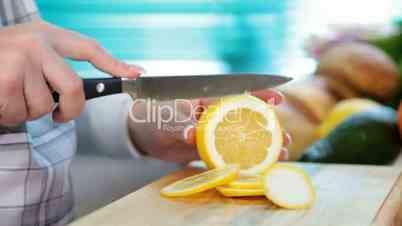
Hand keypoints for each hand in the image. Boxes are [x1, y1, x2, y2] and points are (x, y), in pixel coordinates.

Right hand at [0, 20, 142, 125]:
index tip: (135, 73)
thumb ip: (55, 66)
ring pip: (45, 106)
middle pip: (74, 88)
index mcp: (49, 35)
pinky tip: (1, 100)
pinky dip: (10, 116)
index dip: (115, 63)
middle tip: (61, 116)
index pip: (90, 49)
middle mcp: (38, 42)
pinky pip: (21, 112)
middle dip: (70, 110)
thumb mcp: (30, 53)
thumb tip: (78, 92)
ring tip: (14, 98)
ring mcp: (23, 57)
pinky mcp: (7, 76)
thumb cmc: (1, 59)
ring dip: (29, 112)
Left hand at [128, 89, 290, 162]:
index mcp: (206, 100)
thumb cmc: (152, 116)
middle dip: (268, 127)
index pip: (236, 95)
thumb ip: (180, 124)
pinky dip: (243, 159)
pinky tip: (258, 166)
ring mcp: (212, 133)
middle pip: (246, 119)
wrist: (142, 135)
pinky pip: (227, 154)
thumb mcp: (166, 117)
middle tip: (284, 137)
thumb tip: (191, 134)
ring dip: (261, 146)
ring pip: (241, 138)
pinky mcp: (207, 149)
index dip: (257, 95)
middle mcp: (213, 116)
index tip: (277, 97)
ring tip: (280, 154)